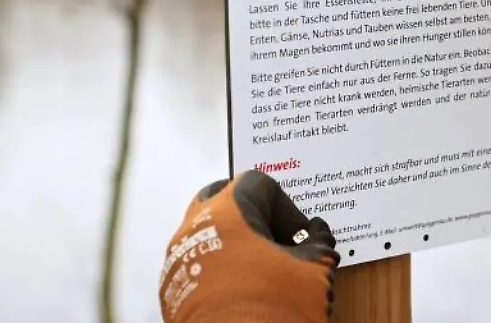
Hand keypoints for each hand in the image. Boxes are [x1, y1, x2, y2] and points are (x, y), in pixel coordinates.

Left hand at [158, 171, 338, 322]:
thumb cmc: (275, 306)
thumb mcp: (313, 268)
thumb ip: (318, 243)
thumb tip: (318, 236)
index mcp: (228, 209)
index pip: (261, 185)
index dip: (288, 209)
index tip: (302, 236)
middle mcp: (195, 225)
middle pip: (223, 198)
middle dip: (252, 215)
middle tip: (277, 240)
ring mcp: (178, 258)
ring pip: (206, 231)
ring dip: (234, 243)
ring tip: (262, 269)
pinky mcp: (172, 289)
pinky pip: (196, 264)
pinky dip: (218, 269)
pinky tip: (242, 291)